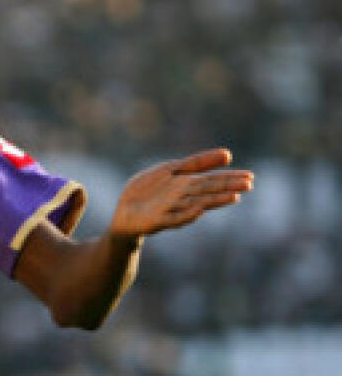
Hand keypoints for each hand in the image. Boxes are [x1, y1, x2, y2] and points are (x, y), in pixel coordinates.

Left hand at [109, 148, 253, 240]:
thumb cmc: (148, 190)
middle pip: (207, 190)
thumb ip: (196, 163)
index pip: (212, 179)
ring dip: (214, 200)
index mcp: (187, 184)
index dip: (230, 178)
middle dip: (227, 187)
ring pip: (196, 203)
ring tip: (233, 197)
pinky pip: (174, 218)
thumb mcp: (170, 169)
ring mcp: (171, 210)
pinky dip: (186, 215)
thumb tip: (228, 154)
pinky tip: (200, 210)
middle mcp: (183, 197)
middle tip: (249, 185)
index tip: (250, 176)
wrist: (124, 213)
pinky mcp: (157, 221)